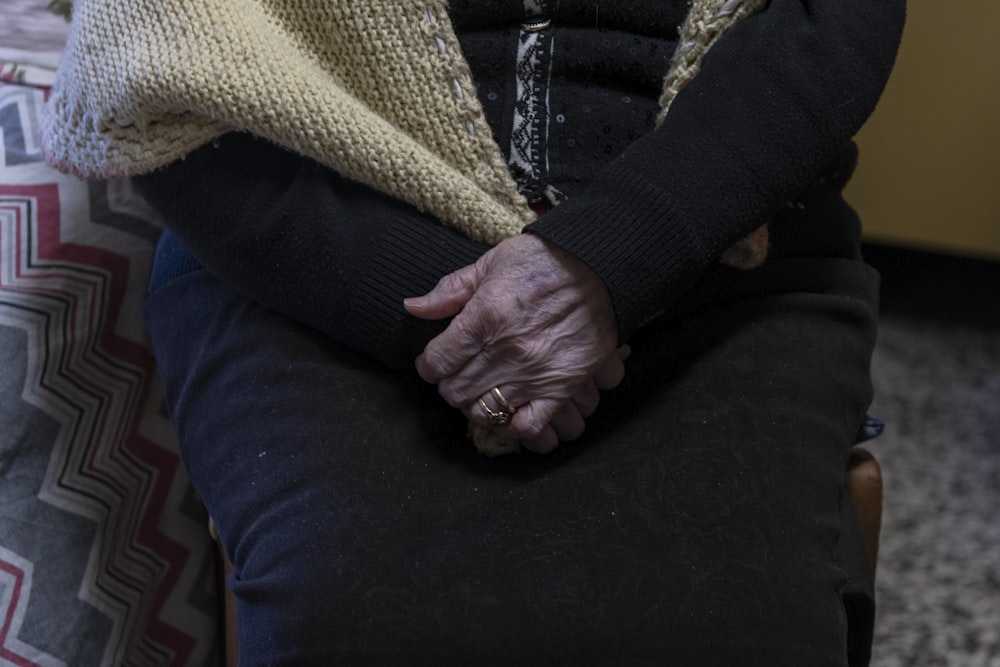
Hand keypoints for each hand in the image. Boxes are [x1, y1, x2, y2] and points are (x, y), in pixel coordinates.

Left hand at [404, 233, 619, 444]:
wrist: (601, 266)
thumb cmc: (544, 261)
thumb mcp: (491, 263)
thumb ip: (451, 290)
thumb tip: (413, 308)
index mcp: (484, 317)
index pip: (437, 361)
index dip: (429, 365)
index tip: (435, 362)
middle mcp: (506, 350)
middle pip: (455, 390)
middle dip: (449, 385)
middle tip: (457, 376)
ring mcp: (534, 372)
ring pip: (485, 411)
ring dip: (476, 404)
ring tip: (481, 392)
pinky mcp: (561, 386)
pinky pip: (529, 426)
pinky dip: (514, 426)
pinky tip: (510, 411)